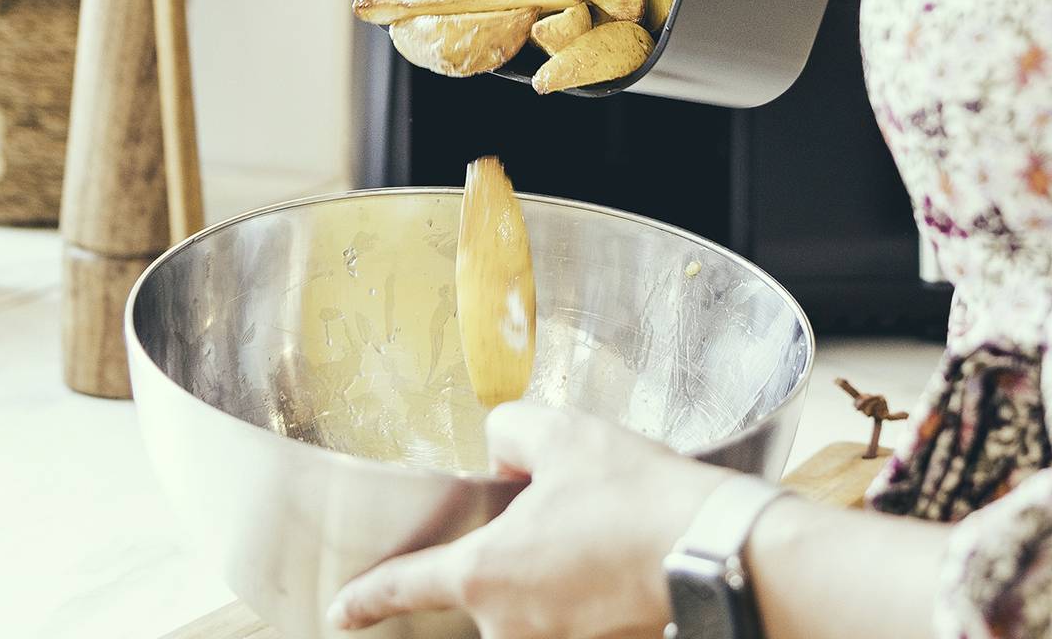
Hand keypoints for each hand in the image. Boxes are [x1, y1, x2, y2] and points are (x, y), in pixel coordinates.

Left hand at [330, 403, 730, 637]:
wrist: (711, 552)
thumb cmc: (635, 498)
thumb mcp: (562, 435)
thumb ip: (510, 432)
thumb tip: (502, 448)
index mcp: (481, 572)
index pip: (402, 586)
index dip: (365, 598)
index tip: (340, 612)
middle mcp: (507, 623)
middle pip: (483, 586)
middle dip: (512, 548)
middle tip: (568, 510)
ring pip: (532, 601)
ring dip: (554, 569)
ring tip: (607, 531)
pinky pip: (573, 615)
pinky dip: (589, 586)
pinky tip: (625, 554)